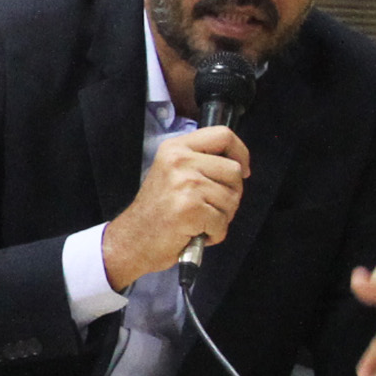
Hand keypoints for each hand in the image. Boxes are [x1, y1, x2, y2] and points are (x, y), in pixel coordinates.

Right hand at [101, 126, 249, 290]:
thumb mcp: (172, 173)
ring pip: (232, 198)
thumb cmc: (157, 211)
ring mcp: (185, 184)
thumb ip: (200, 162)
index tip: (242, 170)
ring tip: (198, 220)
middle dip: (232, 194)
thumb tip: (239, 165)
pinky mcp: (191, 208)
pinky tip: (194, 232)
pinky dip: (214, 233)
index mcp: (175, 148)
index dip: (240, 153)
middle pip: (234, 170)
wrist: (133, 240)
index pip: (223, 135)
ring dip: (221, 217)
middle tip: (210, 206)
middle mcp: (179, 161)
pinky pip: (222, 222)